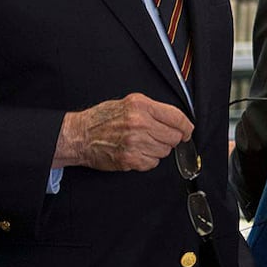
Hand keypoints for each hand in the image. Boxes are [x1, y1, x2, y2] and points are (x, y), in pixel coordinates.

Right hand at [54, 93, 193, 171]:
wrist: (79, 136)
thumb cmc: (101, 119)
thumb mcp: (129, 103)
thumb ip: (153, 110)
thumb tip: (177, 121)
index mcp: (141, 106)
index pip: (177, 117)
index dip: (186, 127)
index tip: (187, 132)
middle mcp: (140, 123)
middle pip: (174, 137)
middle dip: (169, 139)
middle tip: (156, 137)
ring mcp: (135, 142)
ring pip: (165, 151)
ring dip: (157, 150)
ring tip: (141, 144)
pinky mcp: (130, 158)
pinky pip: (153, 163)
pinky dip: (147, 160)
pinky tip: (136, 152)